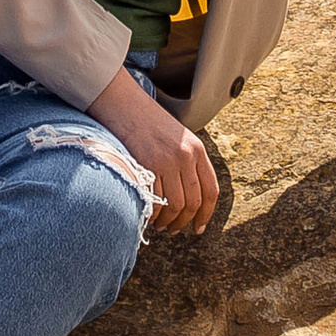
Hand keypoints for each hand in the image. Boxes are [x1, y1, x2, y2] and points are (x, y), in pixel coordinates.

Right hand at [87, 67, 220, 232]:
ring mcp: (167, 161)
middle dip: (184, 222)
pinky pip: (155, 201)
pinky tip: (147, 216)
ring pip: (175, 205)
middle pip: (193, 202)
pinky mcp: (147, 165)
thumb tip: (188, 200)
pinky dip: (152, 214)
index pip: (210, 190)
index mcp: (197, 149)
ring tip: (160, 226)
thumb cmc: (148, 122)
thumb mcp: (177, 138)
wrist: (124, 104)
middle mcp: (185, 156)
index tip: (199, 228)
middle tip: (174, 230)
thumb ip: (186, 164)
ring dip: (168, 222)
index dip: (206, 214)